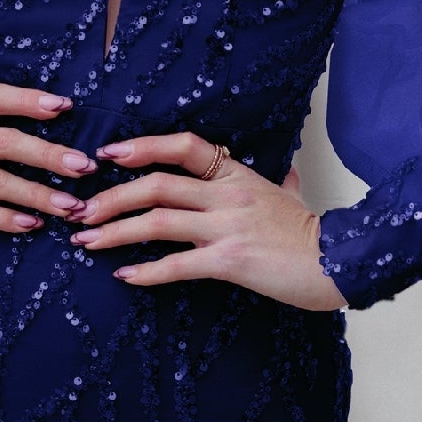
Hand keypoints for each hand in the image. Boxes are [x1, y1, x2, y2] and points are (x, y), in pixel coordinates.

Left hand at [68, 132, 346, 311]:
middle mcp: (227, 193)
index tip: (109, 154)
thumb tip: (290, 171)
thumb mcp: (296, 196)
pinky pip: (176, 264)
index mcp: (236, 174)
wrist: (340, 261)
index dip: (142, 146)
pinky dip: (145, 271)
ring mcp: (227, 226)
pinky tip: (124, 276)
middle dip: (111, 197)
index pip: (183, 145)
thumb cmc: (314, 233)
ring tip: (87, 242)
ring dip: (115, 231)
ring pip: (156, 221)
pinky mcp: (230, 260)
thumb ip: (284, 181)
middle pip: (156, 184)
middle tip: (80, 211)